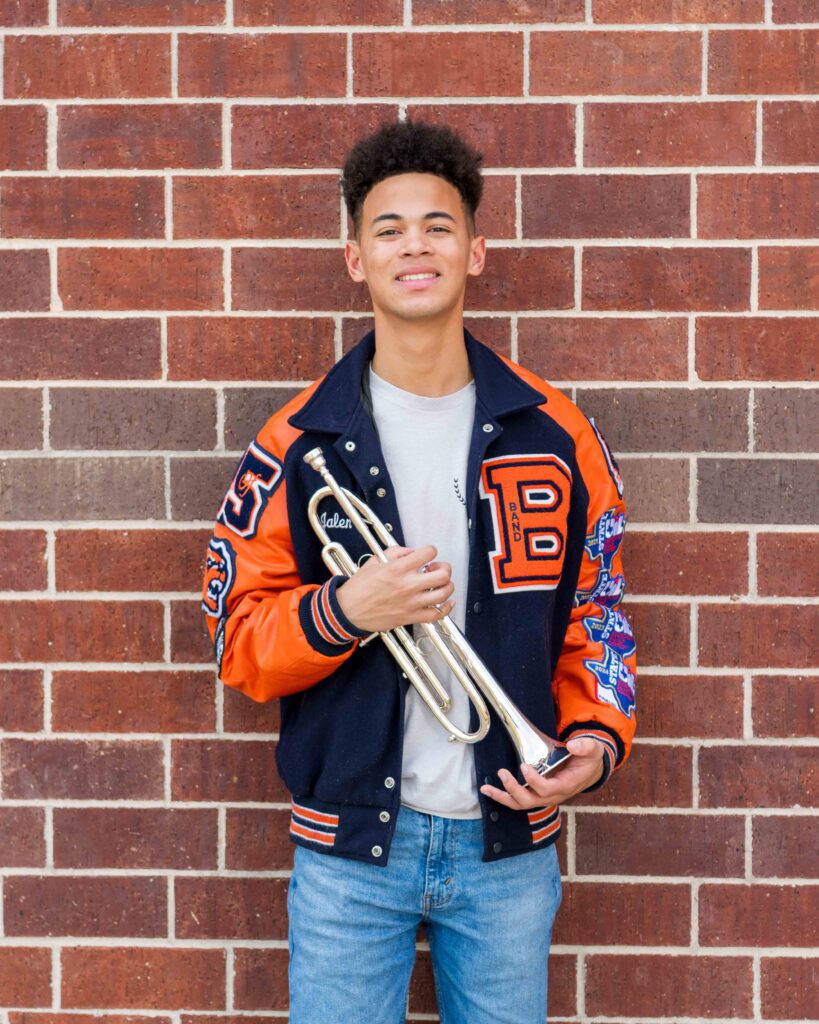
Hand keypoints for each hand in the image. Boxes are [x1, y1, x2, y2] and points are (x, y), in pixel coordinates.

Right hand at [335, 544, 454, 634]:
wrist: (349, 610)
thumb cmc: (360, 587)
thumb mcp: (375, 561)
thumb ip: (396, 552)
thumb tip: (412, 552)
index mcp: (398, 568)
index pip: (429, 553)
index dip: (430, 551)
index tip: (427, 555)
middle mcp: (408, 585)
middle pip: (442, 574)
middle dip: (444, 568)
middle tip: (437, 569)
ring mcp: (411, 602)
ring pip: (444, 594)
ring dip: (447, 586)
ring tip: (441, 584)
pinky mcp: (411, 617)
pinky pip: (437, 615)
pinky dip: (446, 608)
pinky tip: (446, 602)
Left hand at [479, 737, 606, 809]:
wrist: (590, 770)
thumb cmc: (589, 759)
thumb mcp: (593, 749)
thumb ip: (586, 746)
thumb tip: (572, 746)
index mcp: (566, 785)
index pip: (548, 789)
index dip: (534, 781)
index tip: (524, 766)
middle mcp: (554, 795)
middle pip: (531, 801)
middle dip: (514, 790)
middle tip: (503, 773)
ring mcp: (544, 797)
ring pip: (522, 804)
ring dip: (503, 797)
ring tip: (486, 788)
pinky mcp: (537, 794)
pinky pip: (519, 800)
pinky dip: (503, 797)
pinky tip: (489, 790)